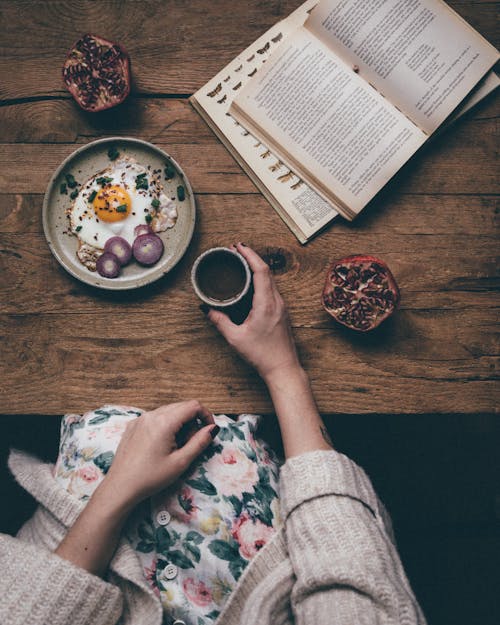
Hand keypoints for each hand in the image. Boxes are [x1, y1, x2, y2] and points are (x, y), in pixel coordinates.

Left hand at [101, 401, 217, 509]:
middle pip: (181, 407)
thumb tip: (213, 428)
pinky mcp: (133, 426)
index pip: (193, 406)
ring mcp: (140, 420)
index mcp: (164, 422)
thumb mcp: (180, 462)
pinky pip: (155, 418)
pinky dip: (165, 426)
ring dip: (179, 424)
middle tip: (191, 444)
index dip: (205, 415)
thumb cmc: (150, 478)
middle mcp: (151, 415)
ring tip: (176, 447)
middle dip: (192, 421)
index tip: (208, 431)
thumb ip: (199, 442)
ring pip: (168, 412)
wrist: (120, 488)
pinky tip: (162, 446)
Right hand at [206, 242, 300, 381]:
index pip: (261, 271)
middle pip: (267, 271)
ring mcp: (282, 306)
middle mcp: (277, 301)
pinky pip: (272, 288)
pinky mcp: (282, 312)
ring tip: (242, 262)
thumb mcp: (235, 338)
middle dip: (251, 257)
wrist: (283, 368)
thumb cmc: (262, 355)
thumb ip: (220, 321)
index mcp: (266, 304)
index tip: (238, 247)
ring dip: (257, 267)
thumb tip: (207, 309)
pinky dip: (261, 279)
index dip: (250, 255)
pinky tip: (252, 281)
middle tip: (235, 251)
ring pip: (271, 279)